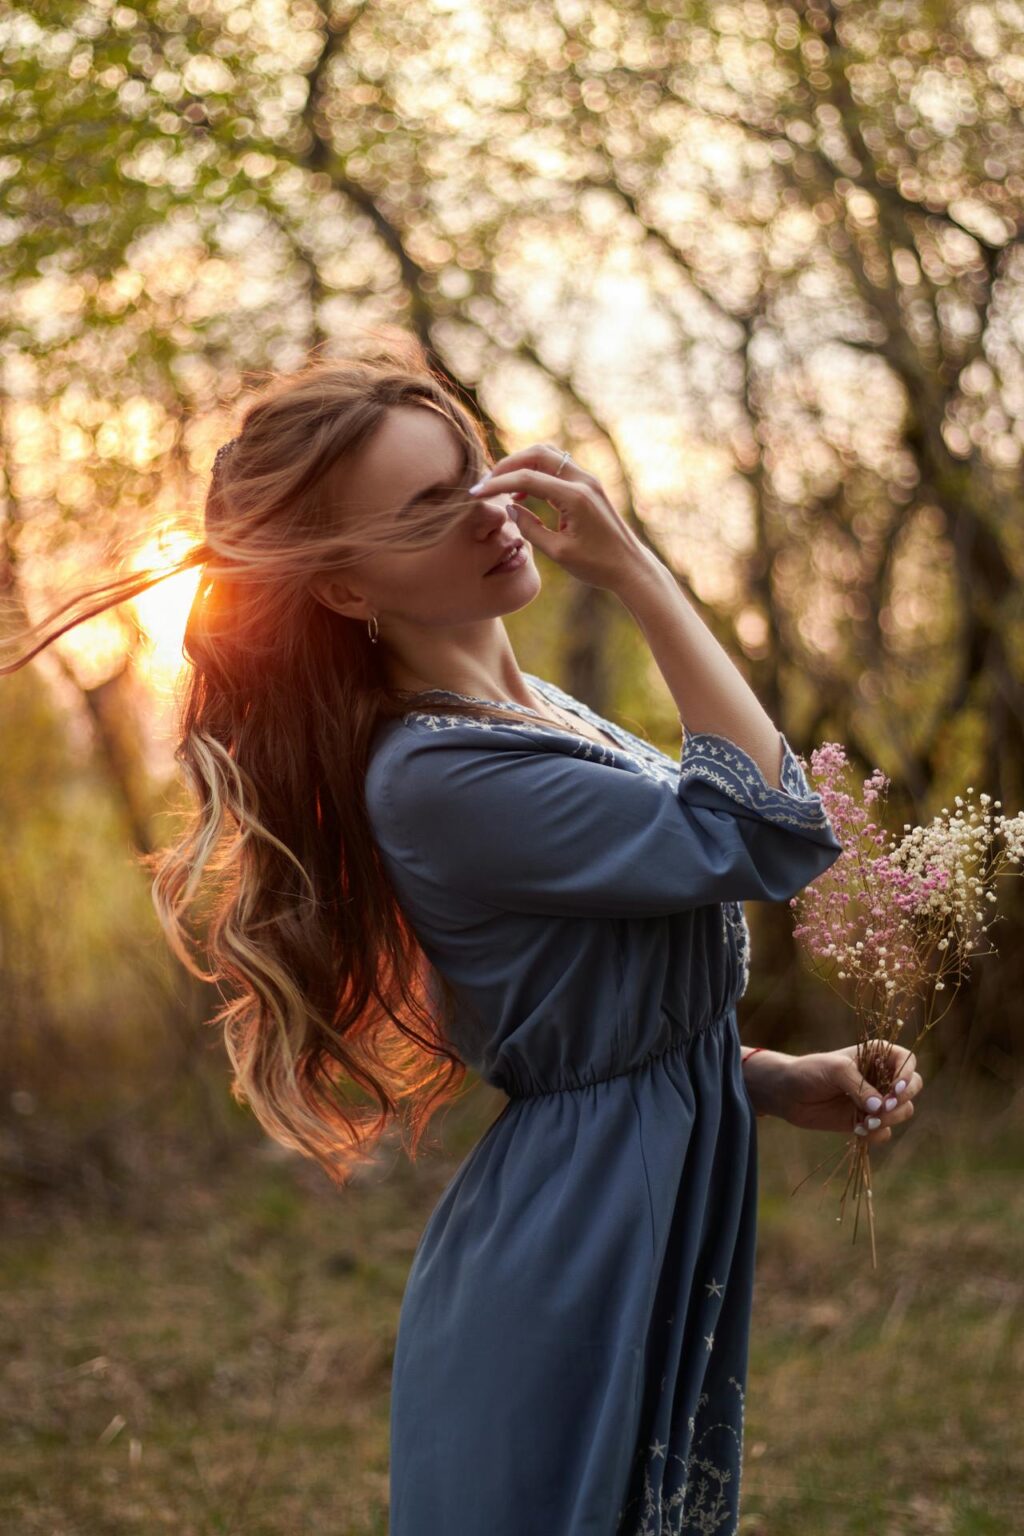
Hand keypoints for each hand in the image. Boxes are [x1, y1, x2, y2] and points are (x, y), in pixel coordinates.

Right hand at [468, 442, 651, 592]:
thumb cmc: (596, 565)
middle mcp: (583, 481)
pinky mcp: (588, 486)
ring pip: (548, 455)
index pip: (528, 477)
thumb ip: (530, 529)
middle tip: (487, 482)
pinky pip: (557, 468)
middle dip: (508, 464)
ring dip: (523, 464)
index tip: (475, 493)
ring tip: (502, 486)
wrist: (630, 567)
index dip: (498, 483)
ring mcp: (588, 480)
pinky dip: (536, 472)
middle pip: (538, 453)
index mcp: (575, 497)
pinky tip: (523, 494)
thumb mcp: (558, 552)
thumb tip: (510, 509)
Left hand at [753, 1043, 922, 1143]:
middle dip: (901, 1100)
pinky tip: (857, 1130)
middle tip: (882, 1108)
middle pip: (912, 1088)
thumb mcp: (835, 1069)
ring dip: (889, 1119)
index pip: (907, 1061)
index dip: (907, 1075)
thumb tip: (880, 1106)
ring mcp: (875, 1101)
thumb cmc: (810, 1071)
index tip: (895, 1089)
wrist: (787, 1094)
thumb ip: (859, 1085)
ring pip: (902, 1111)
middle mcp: (881, 1077)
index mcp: (877, 1055)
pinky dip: (876, 1133)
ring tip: (865, 1122)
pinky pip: (885, 1132)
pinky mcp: (866, 1121)